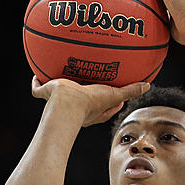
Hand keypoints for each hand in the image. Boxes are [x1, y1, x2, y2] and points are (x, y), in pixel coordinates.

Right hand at [31, 76, 150, 126]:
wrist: (66, 103)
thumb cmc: (89, 103)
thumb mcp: (113, 94)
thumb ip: (130, 91)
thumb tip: (148, 85)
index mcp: (93, 110)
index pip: (106, 108)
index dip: (112, 102)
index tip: (117, 92)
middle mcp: (76, 108)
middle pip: (81, 101)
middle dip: (85, 92)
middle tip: (91, 81)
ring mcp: (59, 101)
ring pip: (58, 94)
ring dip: (59, 87)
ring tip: (61, 75)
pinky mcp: (46, 94)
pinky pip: (38, 89)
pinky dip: (36, 82)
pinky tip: (36, 74)